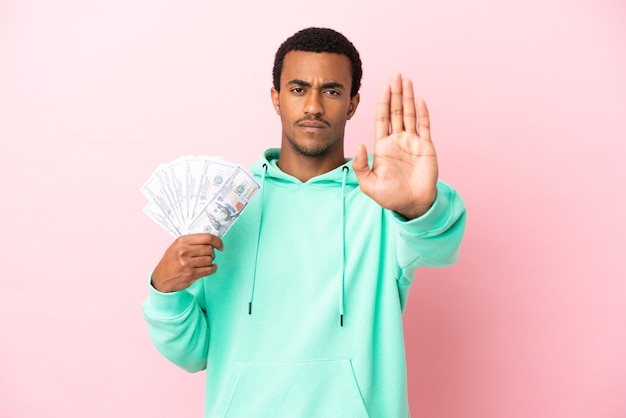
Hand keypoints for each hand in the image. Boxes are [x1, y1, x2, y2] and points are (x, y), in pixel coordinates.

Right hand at [151, 233, 223, 292]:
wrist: (161, 278)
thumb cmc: (171, 261)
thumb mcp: (177, 246)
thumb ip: (192, 242)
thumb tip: (211, 240)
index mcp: (182, 241)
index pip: (207, 237)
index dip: (217, 241)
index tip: (220, 245)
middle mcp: (184, 251)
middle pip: (209, 249)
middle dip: (212, 253)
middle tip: (209, 255)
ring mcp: (187, 263)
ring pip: (210, 259)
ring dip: (210, 261)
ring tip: (204, 263)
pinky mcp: (190, 274)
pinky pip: (209, 270)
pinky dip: (212, 269)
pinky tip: (210, 268)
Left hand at [353, 72, 437, 218]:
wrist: (412, 205)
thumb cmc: (390, 197)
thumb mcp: (369, 185)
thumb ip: (362, 166)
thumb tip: (359, 145)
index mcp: (383, 146)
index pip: (382, 119)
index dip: (382, 103)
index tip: (383, 87)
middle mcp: (397, 140)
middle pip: (396, 112)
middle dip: (395, 94)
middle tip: (395, 75)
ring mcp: (412, 142)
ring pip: (410, 115)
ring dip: (408, 98)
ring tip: (406, 81)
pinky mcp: (426, 147)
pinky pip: (424, 127)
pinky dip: (422, 114)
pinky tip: (419, 101)